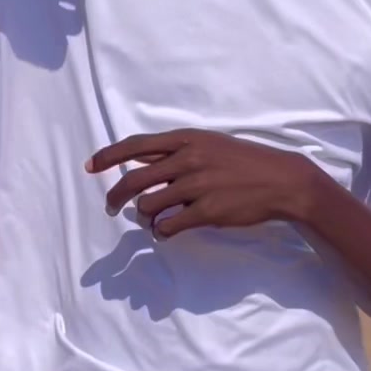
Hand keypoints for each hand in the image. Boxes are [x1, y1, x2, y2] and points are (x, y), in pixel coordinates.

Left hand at [87, 129, 314, 237]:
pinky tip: (167, 231)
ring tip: (153, 220)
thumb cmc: (244, 162)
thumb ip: (176, 152)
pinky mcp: (207, 211)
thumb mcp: (209, 145)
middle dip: (116, 196)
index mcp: (186, 139)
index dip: (108, 156)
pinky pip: (168, 225)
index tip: (90, 166)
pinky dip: (161, 231)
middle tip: (110, 207)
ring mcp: (197, 186)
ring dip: (144, 217)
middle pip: (135, 180)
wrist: (281, 180)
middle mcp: (188, 159)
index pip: (136, 146)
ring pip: (149, 205)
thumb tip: (142, 162)